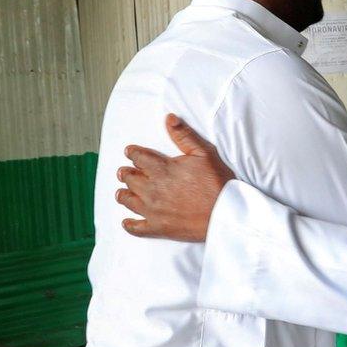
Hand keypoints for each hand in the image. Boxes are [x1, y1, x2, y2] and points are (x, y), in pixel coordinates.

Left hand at [116, 114, 234, 241]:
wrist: (225, 213)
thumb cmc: (218, 183)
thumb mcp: (204, 153)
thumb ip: (184, 135)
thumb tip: (169, 118)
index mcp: (162, 169)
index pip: (139, 158)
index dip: (132, 153)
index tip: (129, 152)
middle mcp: (153, 189)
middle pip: (130, 179)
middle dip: (125, 173)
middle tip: (122, 171)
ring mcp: (153, 210)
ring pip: (129, 201)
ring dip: (123, 195)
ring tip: (121, 192)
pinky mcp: (158, 227)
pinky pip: (137, 228)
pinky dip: (129, 225)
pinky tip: (126, 222)